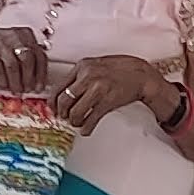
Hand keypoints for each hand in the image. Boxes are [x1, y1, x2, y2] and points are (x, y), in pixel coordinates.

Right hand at [0, 27, 48, 93]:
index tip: (40, 86)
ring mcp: (0, 43)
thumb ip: (30, 59)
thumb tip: (39, 79)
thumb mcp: (17, 46)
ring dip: (16, 82)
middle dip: (29, 79)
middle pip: (28, 59)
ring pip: (13, 65)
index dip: (41, 74)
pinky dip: (3, 80)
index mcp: (25, 34)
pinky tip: (5, 86)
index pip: (39, 54)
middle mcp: (14, 36)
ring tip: (17, 91)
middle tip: (29, 90)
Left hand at [55, 55, 173, 134]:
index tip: (53, 108)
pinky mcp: (107, 102)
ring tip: (77, 122)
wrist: (141, 74)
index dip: (53, 102)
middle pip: (64, 101)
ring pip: (75, 112)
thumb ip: (80, 76)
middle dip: (62, 113)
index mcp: (82, 66)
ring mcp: (98, 90)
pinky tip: (86, 129)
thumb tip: (66, 92)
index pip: (59, 87)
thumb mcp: (95, 65)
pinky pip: (91, 120)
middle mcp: (88, 77)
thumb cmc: (119, 69)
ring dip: (74, 122)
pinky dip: (86, 128)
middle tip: (64, 117)